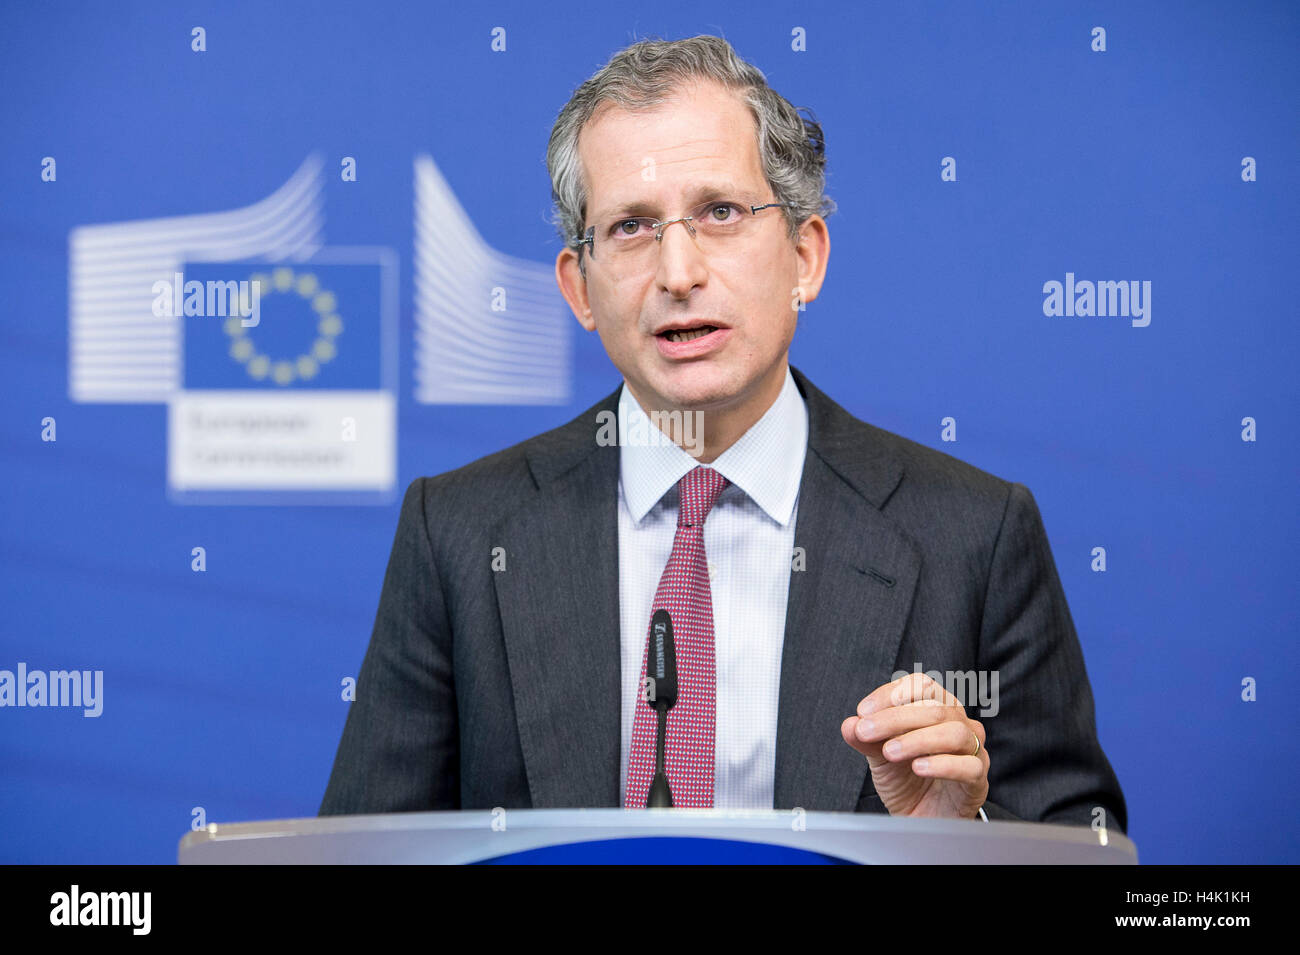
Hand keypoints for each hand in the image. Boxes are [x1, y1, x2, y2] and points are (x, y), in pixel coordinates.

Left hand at [840, 673, 988, 818]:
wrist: (921, 818)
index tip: (863, 711)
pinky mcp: (978, 779)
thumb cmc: (906, 779)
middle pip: (935, 708)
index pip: (920, 686)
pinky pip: (969, 766)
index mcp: (937, 708)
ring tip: (889, 751)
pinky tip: (918, 768)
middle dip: (895, 718)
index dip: (891, 694)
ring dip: (917, 739)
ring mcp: (972, 750)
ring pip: (953, 732)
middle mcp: (958, 723)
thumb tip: (849, 724)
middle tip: (866, 731)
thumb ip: (866, 740)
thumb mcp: (879, 757)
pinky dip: (942, 764)